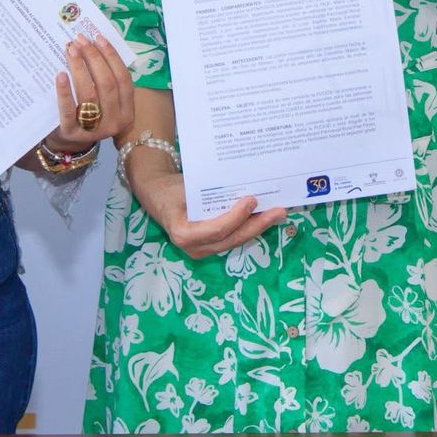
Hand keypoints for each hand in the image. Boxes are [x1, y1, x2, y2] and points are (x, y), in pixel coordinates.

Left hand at [45, 35, 134, 152]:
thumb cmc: (87, 114)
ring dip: (80, 68)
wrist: (68, 143)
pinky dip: (65, 90)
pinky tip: (60, 74)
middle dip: (93, 58)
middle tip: (80, 40)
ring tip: (70, 50)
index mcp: (127, 111)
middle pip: (107, 83)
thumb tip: (94, 44)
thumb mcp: (103, 101)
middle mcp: (115, 122)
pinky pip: (69, 109)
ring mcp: (94, 130)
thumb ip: (104, 79)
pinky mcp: (72, 133)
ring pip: (89, 94)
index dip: (112, 56)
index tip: (98, 38)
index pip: (123, 79)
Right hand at [128, 155, 286, 259]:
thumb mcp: (185, 187)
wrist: (157, 195)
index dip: (237, 217)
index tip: (251, 200)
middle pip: (232, 238)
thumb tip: (243, 186)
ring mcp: (203, 250)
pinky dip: (249, 227)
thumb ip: (209, 192)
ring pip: (236, 240)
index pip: (217, 229)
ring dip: (258, 227)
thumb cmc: (170, 189)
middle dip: (257, 225)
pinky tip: (265, 217)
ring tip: (277, 214)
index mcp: (183, 233)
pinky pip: (233, 238)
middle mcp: (194, 248)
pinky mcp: (211, 246)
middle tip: (279, 211)